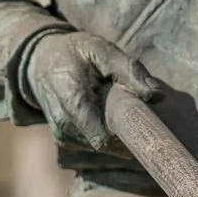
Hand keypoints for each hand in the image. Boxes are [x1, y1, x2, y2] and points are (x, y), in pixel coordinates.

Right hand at [24, 32, 163, 151]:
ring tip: (113, 104)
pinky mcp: (66, 139)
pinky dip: (106, 132)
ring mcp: (63, 135)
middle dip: (126, 131)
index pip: (103, 138)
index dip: (129, 137)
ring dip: (116, 131)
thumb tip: (158, 95)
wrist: (39, 61)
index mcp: (73, 101)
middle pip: (107, 144)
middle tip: (134, 108)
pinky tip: (104, 112)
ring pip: (103, 146)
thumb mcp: (101, 50)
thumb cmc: (74, 52)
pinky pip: (95, 144)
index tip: (148, 126)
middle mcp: (64, 124)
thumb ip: (129, 70)